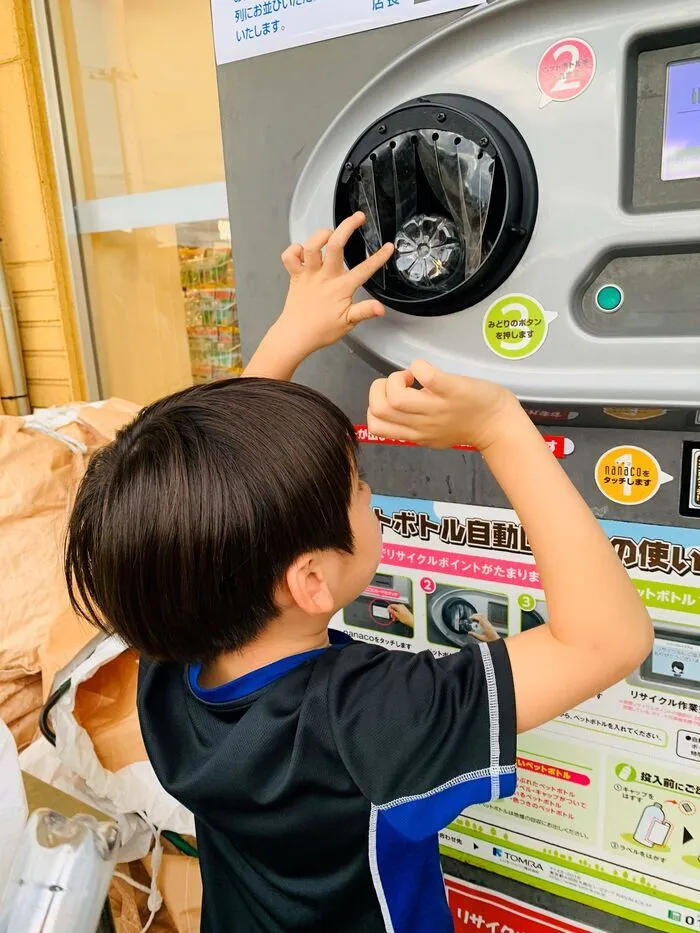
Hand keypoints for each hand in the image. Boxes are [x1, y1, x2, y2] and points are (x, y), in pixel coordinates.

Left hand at [279, 212, 393, 354]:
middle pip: (336, 245)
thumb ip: (364, 311)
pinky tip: (303, 251)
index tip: (388, 247)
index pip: (364, 270)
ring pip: (312, 246)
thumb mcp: (348, 323)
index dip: (379, 257)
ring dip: (321, 234)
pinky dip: (294, 249)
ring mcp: (309, 275)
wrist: (295, 336)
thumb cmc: (321, 330)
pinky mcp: (295, 275)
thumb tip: (380, 309)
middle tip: (359, 217)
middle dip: (348, 226)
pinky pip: (289, 256)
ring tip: (330, 232)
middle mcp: (324, 277)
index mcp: (341, 288)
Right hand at [367, 359, 518, 450]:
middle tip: (401, 383)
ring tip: (411, 376)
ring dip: (396, 378)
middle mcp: (421, 424)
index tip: (393, 396)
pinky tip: (427, 369)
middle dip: (380, 388)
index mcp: (414, 434)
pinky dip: (419, 366)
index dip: (375, 405)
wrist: (498, 424)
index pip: (375, 425)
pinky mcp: (452, 391)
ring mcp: (436, 408)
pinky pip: (426, 376)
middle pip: (379, 410)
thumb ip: (411, 423)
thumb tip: (394, 403)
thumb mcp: (431, 433)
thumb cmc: (466, 425)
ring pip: (395, 398)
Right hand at [388, 604, 413, 628]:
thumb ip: (392, 611)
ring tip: (395, 619)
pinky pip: (399, 611)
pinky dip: (397, 614)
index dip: (389, 608)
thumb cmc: (405, 618)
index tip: (388, 611)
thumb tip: (389, 609)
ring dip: (395, 614)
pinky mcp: (404, 610)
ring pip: (396, 610)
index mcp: (398, 606)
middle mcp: (401, 606)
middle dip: (392, 612)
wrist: (411, 620)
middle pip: (394, 608)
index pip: (391, 605)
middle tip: (392, 617)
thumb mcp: (397, 615)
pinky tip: (397, 618)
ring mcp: (403, 608)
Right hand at [469, 614, 500, 642]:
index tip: (470, 618)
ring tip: (473, 619)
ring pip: (483, 616)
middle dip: (475, 615)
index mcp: (485, 626)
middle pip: (481, 615)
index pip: (479, 618)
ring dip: (478, 616)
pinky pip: (484, 618)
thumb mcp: (481, 638)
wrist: (496, 640)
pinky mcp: (489, 624)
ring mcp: (489, 623)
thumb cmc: (490, 639)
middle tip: (471, 618)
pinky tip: (478, 621)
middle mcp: (487, 623)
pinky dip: (480, 618)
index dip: (474, 617)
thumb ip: (475, 635)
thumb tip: (470, 633)